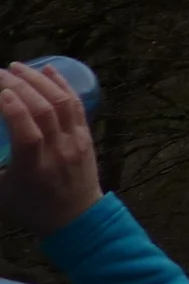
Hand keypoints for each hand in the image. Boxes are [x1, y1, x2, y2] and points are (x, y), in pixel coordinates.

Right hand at [0, 62, 103, 236]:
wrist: (76, 217)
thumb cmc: (32, 207)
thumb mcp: (2, 192)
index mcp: (34, 169)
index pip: (28, 135)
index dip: (15, 111)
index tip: (1, 92)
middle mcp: (58, 152)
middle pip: (44, 112)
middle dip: (21, 86)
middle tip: (0, 71)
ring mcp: (75, 142)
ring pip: (61, 103)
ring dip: (39, 80)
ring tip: (18, 67)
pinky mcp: (85, 136)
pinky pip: (76, 105)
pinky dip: (62, 84)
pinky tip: (48, 70)